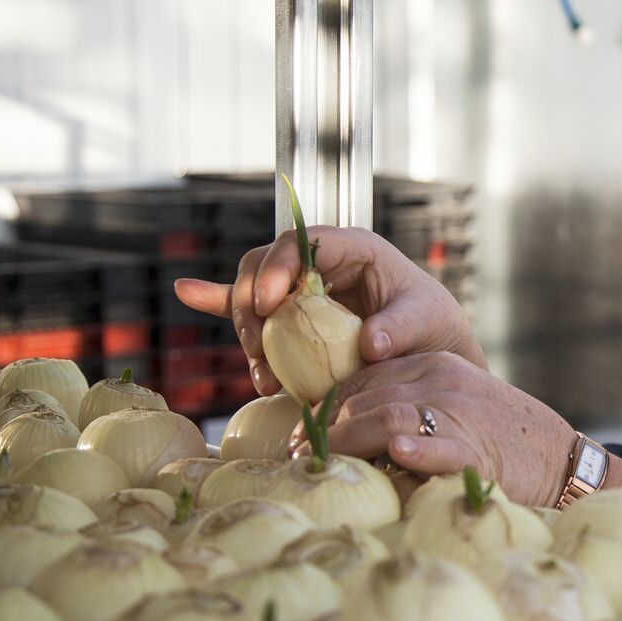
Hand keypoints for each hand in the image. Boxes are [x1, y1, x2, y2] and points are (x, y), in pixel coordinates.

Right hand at [173, 226, 484, 394]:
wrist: (430, 355)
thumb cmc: (434, 328)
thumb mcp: (427, 322)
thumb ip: (401, 328)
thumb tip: (371, 344)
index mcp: (353, 249)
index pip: (302, 243)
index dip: (277, 266)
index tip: (268, 304)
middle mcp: (319, 265)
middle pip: (263, 267)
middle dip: (250, 304)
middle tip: (259, 349)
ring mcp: (299, 291)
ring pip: (252, 296)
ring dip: (247, 333)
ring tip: (264, 377)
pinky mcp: (290, 317)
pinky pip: (247, 307)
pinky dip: (218, 302)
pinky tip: (187, 291)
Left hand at [294, 352, 575, 507]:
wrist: (560, 460)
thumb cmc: (498, 442)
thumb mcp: (451, 408)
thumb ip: (406, 409)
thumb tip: (346, 434)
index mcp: (434, 365)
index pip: (363, 377)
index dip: (325, 406)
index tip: (301, 436)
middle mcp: (443, 381)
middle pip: (367, 396)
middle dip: (325, 428)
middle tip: (297, 459)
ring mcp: (462, 413)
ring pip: (390, 415)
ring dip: (348, 440)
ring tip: (319, 465)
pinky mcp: (480, 449)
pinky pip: (443, 445)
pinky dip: (418, 448)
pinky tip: (398, 452)